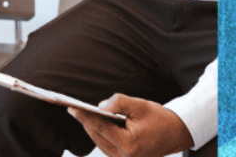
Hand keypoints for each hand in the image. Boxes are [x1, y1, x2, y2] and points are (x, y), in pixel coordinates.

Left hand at [68, 93, 193, 156]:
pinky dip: (99, 132)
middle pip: (97, 135)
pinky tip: (93, 120)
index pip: (100, 127)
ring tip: (79, 112)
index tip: (71, 107)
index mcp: (129, 145)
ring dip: (91, 126)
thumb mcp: (139, 105)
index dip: (84, 116)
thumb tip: (100, 107)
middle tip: (72, 106)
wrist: (176, 133)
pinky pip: (106, 144)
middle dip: (85, 120)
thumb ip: (118, 103)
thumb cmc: (159, 119)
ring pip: (99, 141)